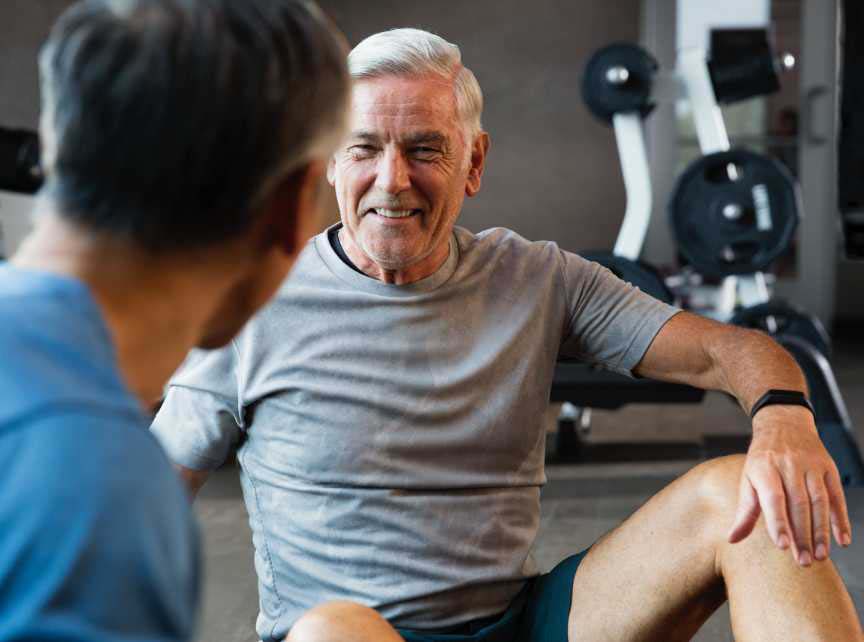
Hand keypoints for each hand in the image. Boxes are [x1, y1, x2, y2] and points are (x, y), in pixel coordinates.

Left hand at [727, 405, 851, 565]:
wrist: (784, 424)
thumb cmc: (762, 459)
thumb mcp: (748, 478)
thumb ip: (745, 511)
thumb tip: (731, 539)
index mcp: (764, 467)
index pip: (773, 498)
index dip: (778, 522)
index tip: (782, 546)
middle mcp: (788, 465)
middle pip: (798, 504)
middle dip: (802, 535)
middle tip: (803, 561)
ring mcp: (811, 466)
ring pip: (819, 502)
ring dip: (822, 531)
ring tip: (820, 556)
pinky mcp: (828, 468)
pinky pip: (837, 496)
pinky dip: (840, 519)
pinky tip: (841, 540)